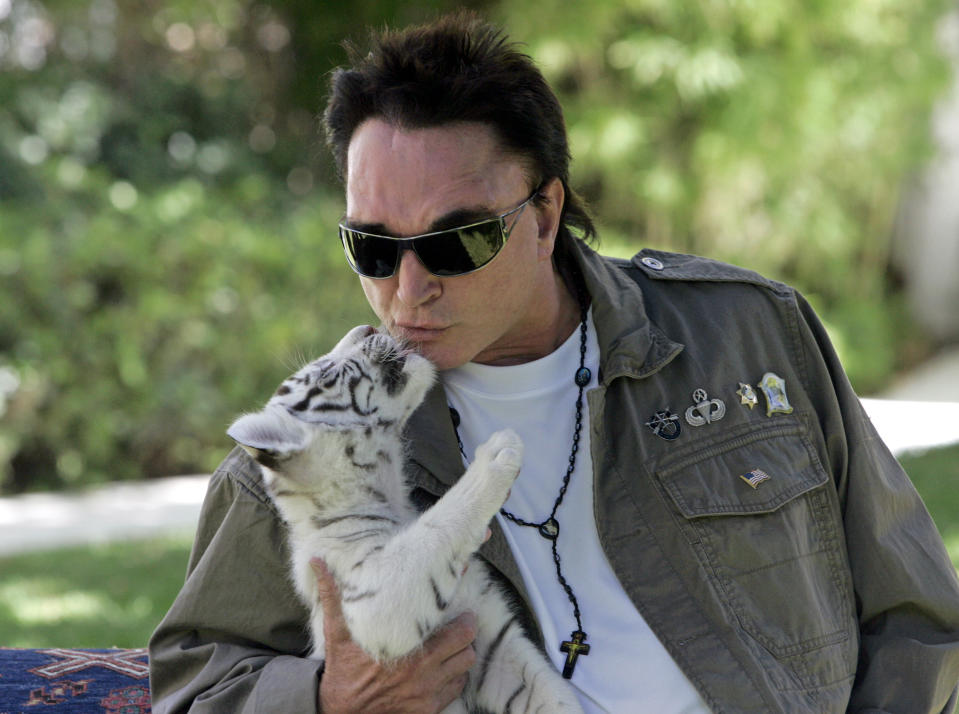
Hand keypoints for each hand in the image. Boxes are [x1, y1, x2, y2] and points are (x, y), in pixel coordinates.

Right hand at [311, 558, 476, 713]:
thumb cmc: (342, 671)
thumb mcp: (337, 634)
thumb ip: (333, 598)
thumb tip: (319, 563)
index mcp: (411, 653)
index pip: (459, 632)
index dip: (466, 619)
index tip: (465, 609)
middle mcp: (424, 675)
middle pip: (468, 650)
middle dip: (467, 636)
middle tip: (461, 625)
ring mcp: (428, 695)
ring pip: (464, 669)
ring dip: (461, 656)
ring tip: (451, 646)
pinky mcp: (427, 710)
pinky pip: (455, 690)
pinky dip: (452, 678)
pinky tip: (441, 669)